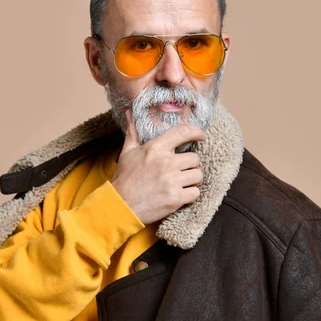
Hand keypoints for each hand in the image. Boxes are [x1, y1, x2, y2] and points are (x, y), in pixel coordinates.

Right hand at [111, 109, 204, 224]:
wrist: (119, 207)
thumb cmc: (124, 180)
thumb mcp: (127, 153)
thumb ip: (133, 133)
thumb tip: (130, 114)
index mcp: (155, 148)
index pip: (183, 132)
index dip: (196, 132)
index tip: (201, 136)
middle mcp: (166, 162)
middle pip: (194, 158)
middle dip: (189, 165)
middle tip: (180, 171)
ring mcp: (172, 181)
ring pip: (197, 175)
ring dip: (191, 180)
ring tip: (179, 184)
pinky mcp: (176, 199)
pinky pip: (195, 193)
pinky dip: (190, 195)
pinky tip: (179, 196)